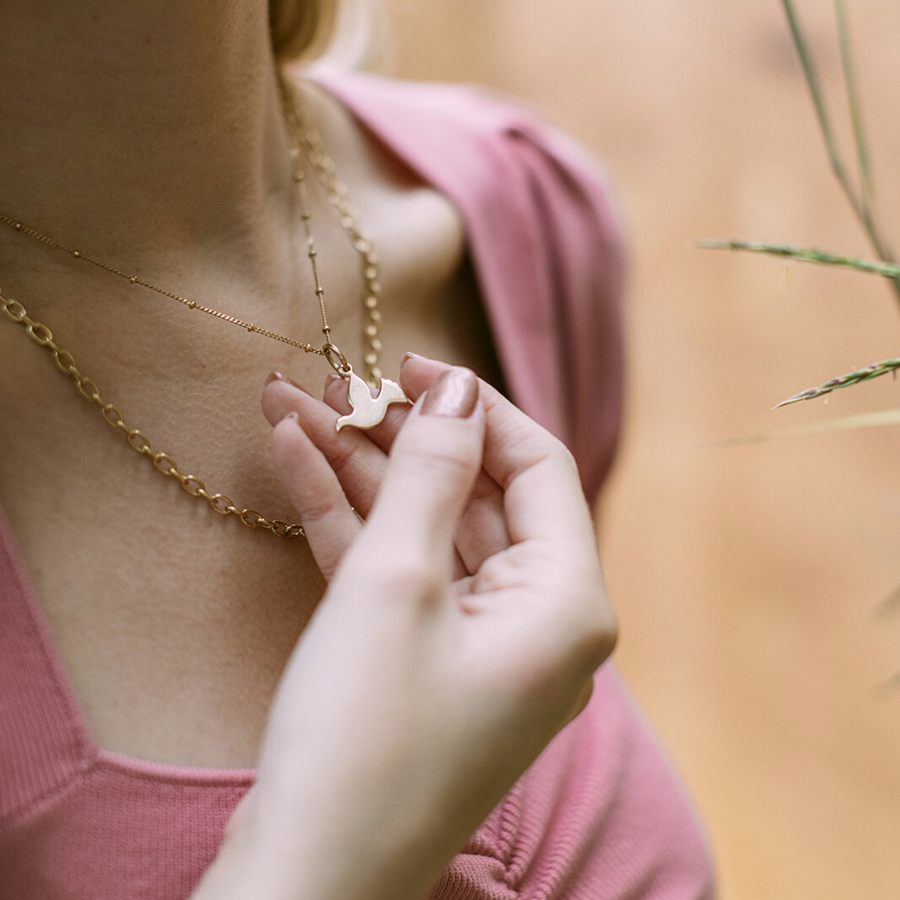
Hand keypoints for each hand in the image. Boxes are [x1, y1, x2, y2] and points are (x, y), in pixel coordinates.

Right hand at [195, 359, 615, 899]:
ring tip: (293, 406)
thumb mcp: (396, 583)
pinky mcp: (422, 663)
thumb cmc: (363, 737)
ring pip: (424, 529)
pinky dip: (348, 521)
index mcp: (566, 604)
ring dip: (360, 471)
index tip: (413, 366)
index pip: (539, 469)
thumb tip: (457, 391)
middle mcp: (535, 623)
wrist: (304, 878)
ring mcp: (476, 645)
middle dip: (400, 438)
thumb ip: (432, 475)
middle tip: (338, 384)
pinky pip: (396, 572)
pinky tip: (292, 460)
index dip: (476, 408)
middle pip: (475, 496)